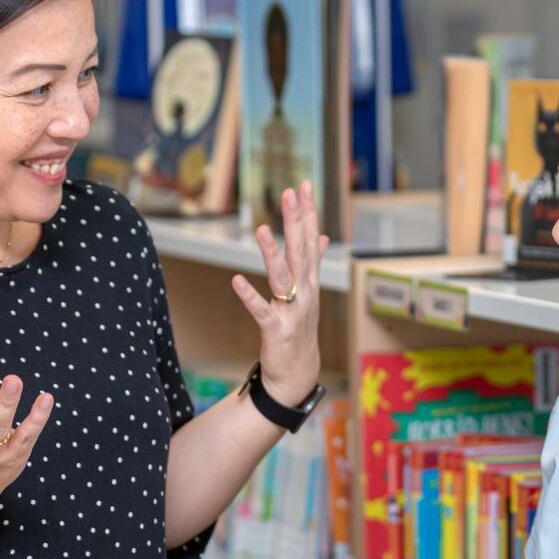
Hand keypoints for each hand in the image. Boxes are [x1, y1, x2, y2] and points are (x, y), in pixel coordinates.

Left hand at [231, 181, 328, 406]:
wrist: (298, 374)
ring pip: (283, 277)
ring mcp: (292, 311)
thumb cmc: (300, 330)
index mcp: (311, 282)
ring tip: (261, 229)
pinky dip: (249, 296)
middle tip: (290, 192)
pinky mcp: (276, 330)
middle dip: (296, 221)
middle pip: (300, 251)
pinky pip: (261, 310)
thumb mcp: (309, 294)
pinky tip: (236, 280)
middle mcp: (306, 292)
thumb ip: (314, 263)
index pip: (310, 240)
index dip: (307, 212)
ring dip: (273, 254)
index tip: (303, 185)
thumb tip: (322, 237)